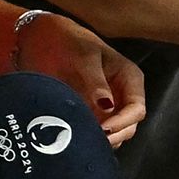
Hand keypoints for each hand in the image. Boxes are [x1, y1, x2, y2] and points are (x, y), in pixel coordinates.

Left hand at [11, 12, 147, 144]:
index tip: (102, 130)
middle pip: (128, 126)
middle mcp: (122, 95)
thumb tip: (108, 107)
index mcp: (129, 78)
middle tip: (89, 141)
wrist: (42, 38)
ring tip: (80, 141)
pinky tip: (74, 139)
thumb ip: (95, 83)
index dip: (122, 123)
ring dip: (99, 140)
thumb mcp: (84, 58)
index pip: (137, 109)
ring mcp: (107, 107)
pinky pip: (95, 133)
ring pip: (113, 133)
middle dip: (112, 136)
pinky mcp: (91, 114)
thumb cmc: (67, 41)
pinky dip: (88, 138)